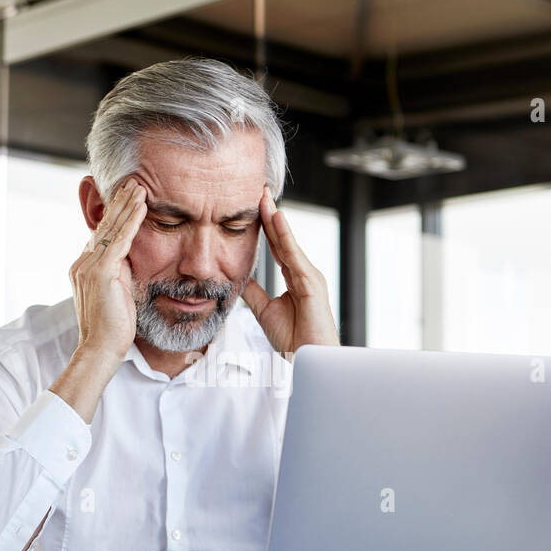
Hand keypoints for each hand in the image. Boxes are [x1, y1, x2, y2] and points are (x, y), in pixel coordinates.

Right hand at [51, 178, 145, 422]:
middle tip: (133, 181)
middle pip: (104, 225)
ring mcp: (89, 265)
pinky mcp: (100, 271)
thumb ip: (119, 275)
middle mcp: (82, 262)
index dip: (114, 215)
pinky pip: (119, 239)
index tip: (126, 197)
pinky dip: (131, 221)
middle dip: (119, 203)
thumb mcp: (116, 294)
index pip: (102, 235)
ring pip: (111, 228)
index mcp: (84, 267)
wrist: (100, 349)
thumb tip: (130, 261)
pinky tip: (142, 206)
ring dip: (126, 205)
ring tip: (139, 185)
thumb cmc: (112, 329)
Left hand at [243, 186, 339, 353]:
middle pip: (283, 238)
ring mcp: (310, 276)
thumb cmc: (293, 340)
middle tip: (258, 189)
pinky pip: (294, 255)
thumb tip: (239, 278)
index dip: (265, 226)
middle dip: (270, 213)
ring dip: (276, 218)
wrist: (306, 360)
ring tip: (263, 196)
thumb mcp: (265, 310)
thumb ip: (255, 292)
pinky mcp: (312, 283)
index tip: (253, 205)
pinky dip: (285, 236)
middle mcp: (304, 272)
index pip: (277, 246)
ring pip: (288, 242)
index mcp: (295, 278)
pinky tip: (276, 218)